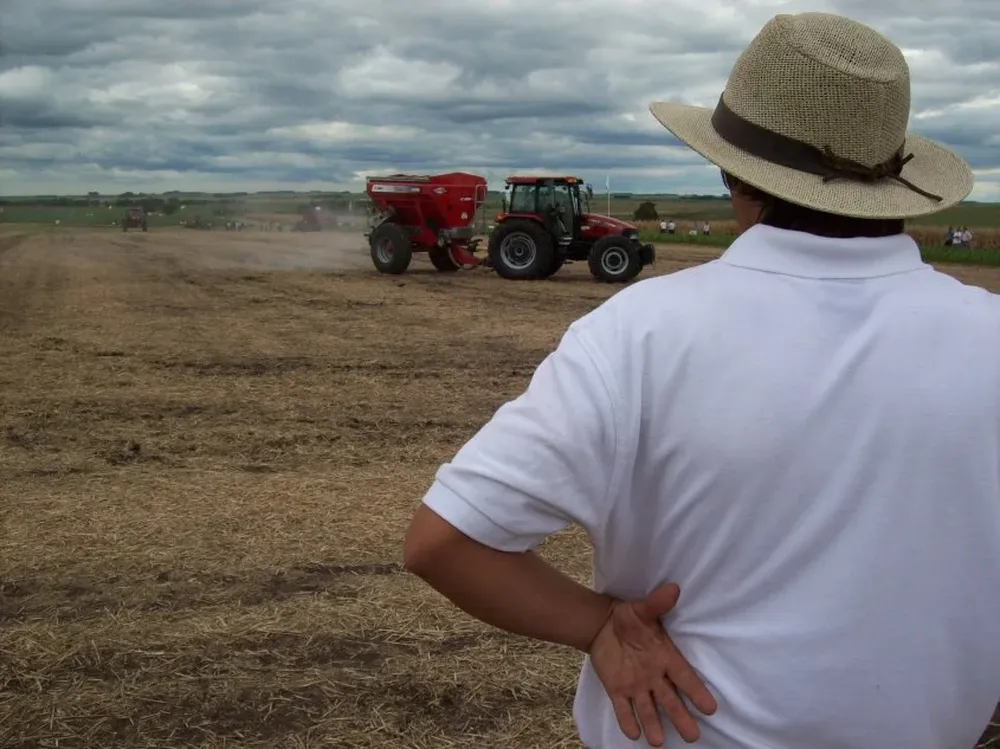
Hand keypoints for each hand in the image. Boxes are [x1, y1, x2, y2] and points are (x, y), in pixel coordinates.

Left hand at [588, 583, 716, 745]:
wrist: (602, 624)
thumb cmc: (629, 617)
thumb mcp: (643, 609)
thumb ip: (657, 604)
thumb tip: (673, 588)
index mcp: (665, 657)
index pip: (684, 678)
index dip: (696, 692)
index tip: (710, 708)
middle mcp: (654, 676)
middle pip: (671, 701)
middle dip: (681, 718)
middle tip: (693, 737)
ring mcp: (637, 685)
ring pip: (649, 709)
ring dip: (654, 725)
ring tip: (659, 742)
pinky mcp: (617, 689)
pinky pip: (623, 708)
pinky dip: (628, 721)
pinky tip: (633, 734)